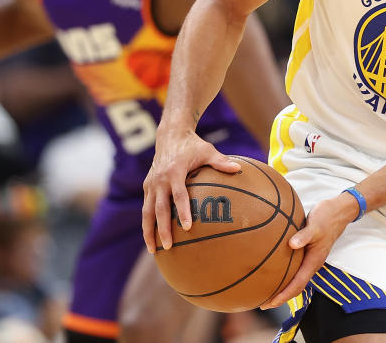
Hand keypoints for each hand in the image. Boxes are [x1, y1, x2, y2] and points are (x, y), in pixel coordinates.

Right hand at [142, 123, 240, 251]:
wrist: (170, 135)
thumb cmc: (192, 145)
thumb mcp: (207, 150)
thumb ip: (221, 161)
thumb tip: (239, 169)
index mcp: (174, 171)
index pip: (178, 195)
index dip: (183, 211)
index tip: (188, 227)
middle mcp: (159, 180)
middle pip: (159, 208)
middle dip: (162, 228)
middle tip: (168, 246)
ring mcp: (151, 184)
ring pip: (147, 212)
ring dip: (149, 231)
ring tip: (153, 251)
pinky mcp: (147, 187)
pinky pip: (146, 208)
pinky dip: (147, 224)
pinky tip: (151, 239)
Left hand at [261, 191, 358, 308]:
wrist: (339, 211)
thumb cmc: (327, 217)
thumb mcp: (316, 225)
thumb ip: (304, 235)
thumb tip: (292, 244)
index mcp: (314, 260)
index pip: (297, 284)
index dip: (283, 296)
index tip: (269, 303)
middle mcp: (313, 263)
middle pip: (296, 286)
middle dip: (280, 297)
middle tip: (262, 303)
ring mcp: (311, 258)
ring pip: (296, 278)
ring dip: (283, 287)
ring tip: (266, 290)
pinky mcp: (309, 251)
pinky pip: (296, 268)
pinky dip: (285, 274)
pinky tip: (275, 269)